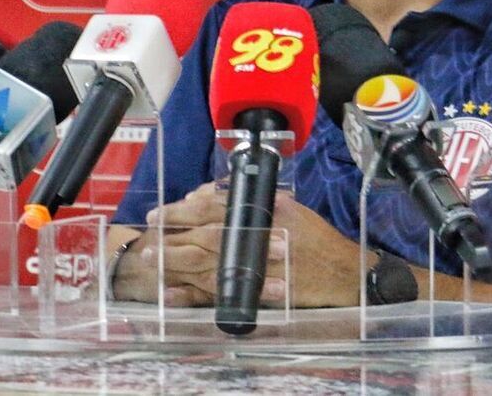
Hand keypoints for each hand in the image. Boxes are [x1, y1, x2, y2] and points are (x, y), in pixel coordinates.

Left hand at [110, 183, 364, 308]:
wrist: (342, 273)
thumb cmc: (316, 237)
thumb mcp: (288, 208)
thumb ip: (253, 200)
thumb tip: (209, 195)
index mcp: (261, 214)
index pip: (213, 208)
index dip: (182, 210)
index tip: (160, 213)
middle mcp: (254, 239)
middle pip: (202, 235)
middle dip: (172, 234)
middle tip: (149, 233)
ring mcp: (252, 268)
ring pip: (204, 263)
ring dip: (175, 261)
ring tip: (152, 259)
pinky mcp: (254, 294)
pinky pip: (217, 295)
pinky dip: (192, 295)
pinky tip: (173, 294)